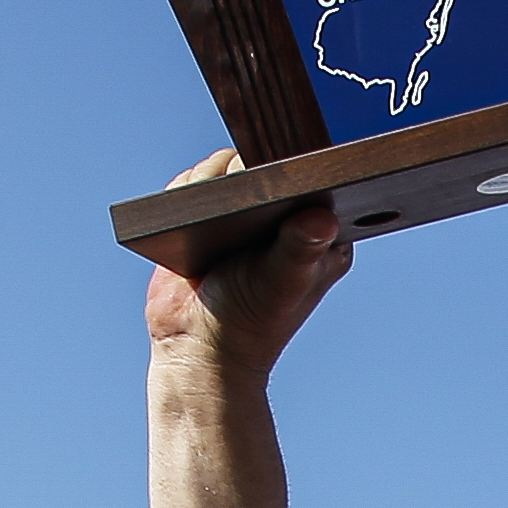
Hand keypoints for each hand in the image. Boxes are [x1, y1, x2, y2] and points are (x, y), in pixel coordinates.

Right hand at [145, 155, 355, 384]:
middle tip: (232, 207)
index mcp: (318, 228)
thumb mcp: (281, 283)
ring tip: (212, 226)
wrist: (197, 347)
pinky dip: (186, 192)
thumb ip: (299, 249)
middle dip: (241, 173)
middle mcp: (281, 214)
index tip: (271, 176)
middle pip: (263, 160)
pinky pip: (192, 183)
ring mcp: (242, 212)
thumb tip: (322, 219)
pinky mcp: (203, 214)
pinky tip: (189, 220)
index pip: (311, 175)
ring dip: (209, 184)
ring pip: (222, 167)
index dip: (292, 167)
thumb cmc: (250, 322)